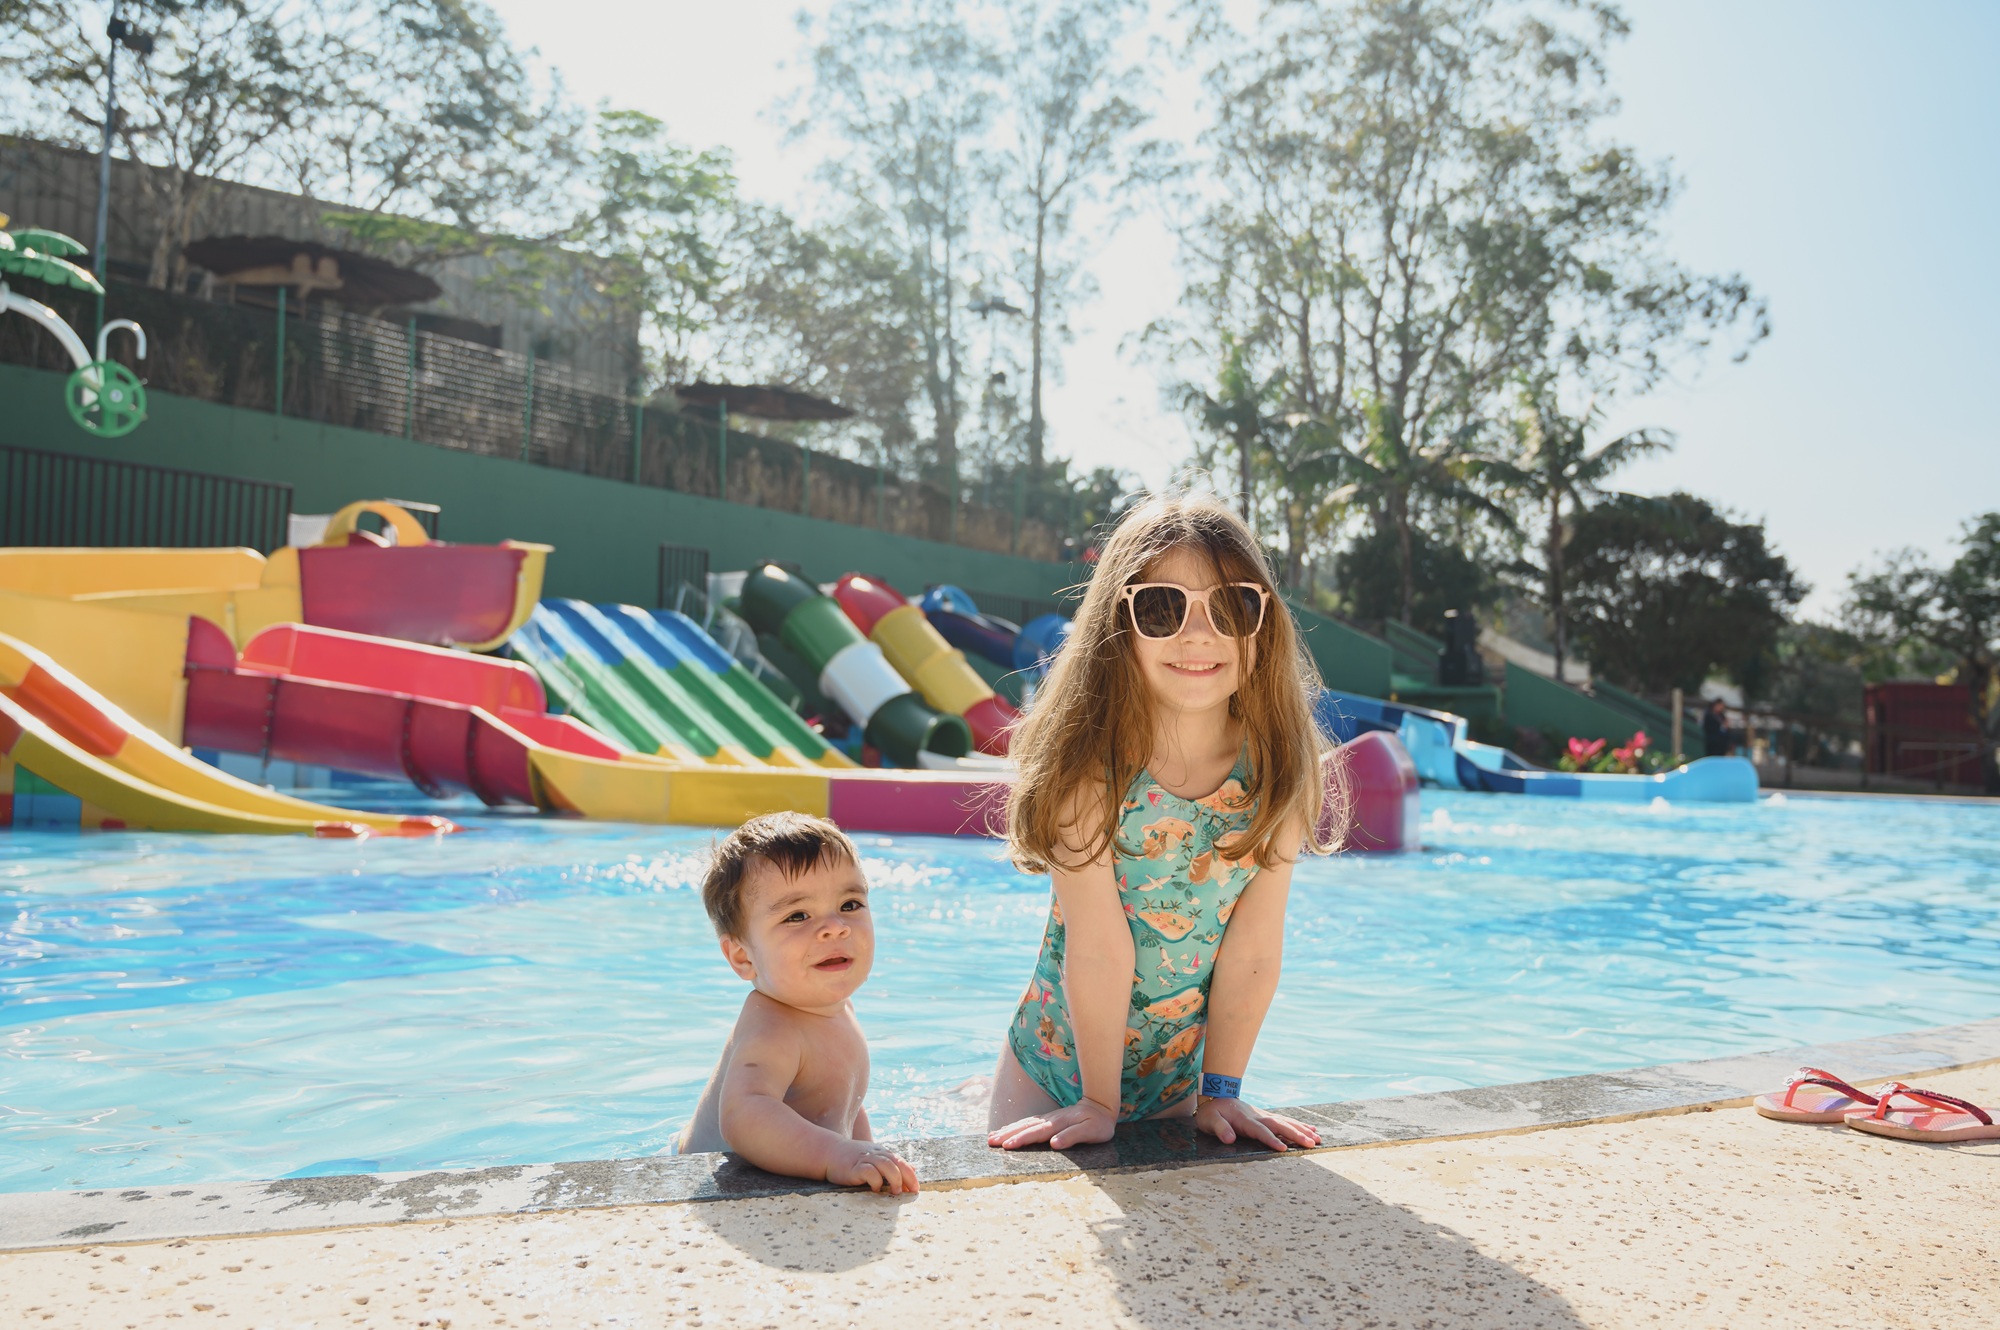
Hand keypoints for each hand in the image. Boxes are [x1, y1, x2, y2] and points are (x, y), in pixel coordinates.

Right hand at [826, 1141, 919, 1193]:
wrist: (828, 1152)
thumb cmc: (852, 1158)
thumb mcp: (874, 1156)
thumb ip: (891, 1163)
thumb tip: (913, 1168)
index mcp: (882, 1153)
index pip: (902, 1162)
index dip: (911, 1176)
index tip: (915, 1190)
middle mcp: (876, 1154)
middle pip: (897, 1163)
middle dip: (907, 1178)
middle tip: (910, 1192)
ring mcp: (865, 1159)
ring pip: (887, 1166)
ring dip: (895, 1179)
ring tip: (896, 1192)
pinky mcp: (854, 1167)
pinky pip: (869, 1172)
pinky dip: (876, 1180)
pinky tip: (875, 1189)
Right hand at [987, 1097, 1117, 1150]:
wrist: (1101, 1106)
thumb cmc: (1098, 1123)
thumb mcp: (1091, 1131)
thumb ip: (1072, 1136)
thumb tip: (1054, 1143)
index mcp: (1058, 1124)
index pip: (1036, 1133)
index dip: (1021, 1139)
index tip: (1006, 1145)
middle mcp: (1050, 1120)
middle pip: (1025, 1127)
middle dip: (1007, 1134)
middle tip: (990, 1142)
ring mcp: (1047, 1119)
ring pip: (1024, 1123)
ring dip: (1007, 1130)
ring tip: (991, 1137)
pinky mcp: (1047, 1120)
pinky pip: (1028, 1122)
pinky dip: (1015, 1126)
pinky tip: (1006, 1130)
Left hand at [1195, 1096, 1320, 1151]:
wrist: (1216, 1096)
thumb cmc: (1212, 1113)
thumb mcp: (1210, 1120)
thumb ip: (1220, 1129)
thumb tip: (1229, 1139)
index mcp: (1245, 1120)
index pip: (1260, 1131)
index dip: (1271, 1140)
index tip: (1283, 1149)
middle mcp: (1258, 1117)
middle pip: (1279, 1126)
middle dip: (1295, 1135)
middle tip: (1311, 1144)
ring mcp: (1264, 1116)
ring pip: (1286, 1123)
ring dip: (1301, 1130)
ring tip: (1317, 1139)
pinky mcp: (1267, 1117)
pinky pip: (1285, 1121)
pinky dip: (1299, 1125)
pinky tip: (1311, 1130)